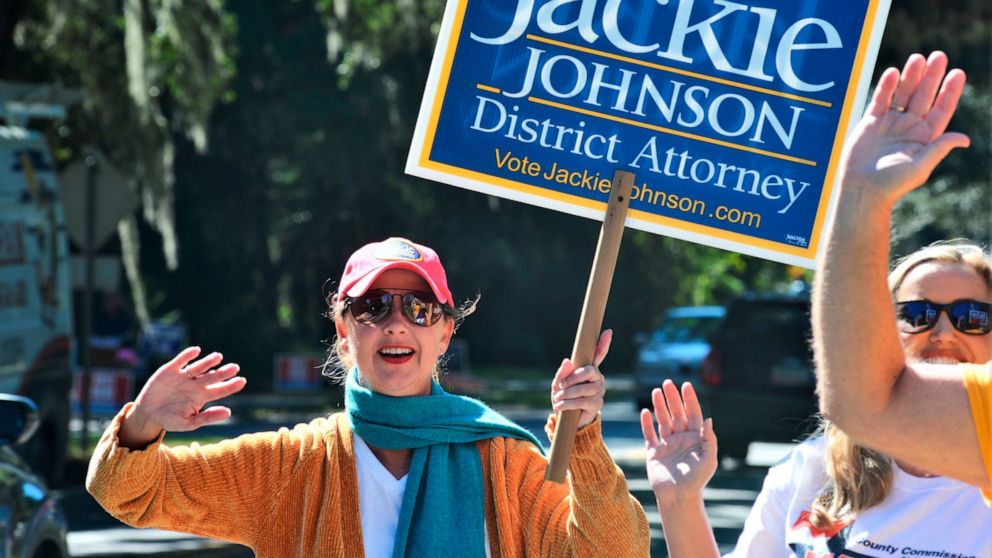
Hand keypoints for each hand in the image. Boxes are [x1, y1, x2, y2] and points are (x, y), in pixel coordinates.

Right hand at [120, 347, 245, 447]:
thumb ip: (207, 417)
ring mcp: (183, 376)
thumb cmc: (170, 420)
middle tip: (234, 368)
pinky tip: (196, 351)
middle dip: (223, 372)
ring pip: (198, 367)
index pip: (220, 390)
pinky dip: (187, 355)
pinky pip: (180, 361)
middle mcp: (195, 384)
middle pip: (212, 377)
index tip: (242, 381)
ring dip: (208, 362)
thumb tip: (229, 412)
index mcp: (201, 396)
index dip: (231, 386)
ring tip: (218, 357)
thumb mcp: (188, 423)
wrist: (148, 414)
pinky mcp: (170, 370)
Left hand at [551, 330, 610, 427]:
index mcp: (587, 369)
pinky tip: (560, 406)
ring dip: (569, 393)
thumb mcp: (558, 383)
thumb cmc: (562, 396)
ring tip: (558, 397)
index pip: (598, 354)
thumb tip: (567, 361)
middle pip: (590, 371)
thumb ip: (562, 373)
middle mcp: (597, 378)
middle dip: (574, 377)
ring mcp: (599, 390)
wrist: (564, 417)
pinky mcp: (597, 404)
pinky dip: (570, 403)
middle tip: (561, 385)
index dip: (603, 343)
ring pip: (586, 388)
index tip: (608, 332)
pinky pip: (585, 401)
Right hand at [640, 380, 716, 507]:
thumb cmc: (696, 481)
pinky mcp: (654, 453)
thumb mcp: (708, 460)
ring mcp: (667, 445)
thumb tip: (708, 419)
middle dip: (672, 398)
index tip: (686, 385)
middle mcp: (681, 439)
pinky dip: (646, 424)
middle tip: (667, 383)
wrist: (678, 498)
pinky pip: (649, 435)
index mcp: (695, 439)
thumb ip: (710, 440)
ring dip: (660, 406)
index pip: (693, 414)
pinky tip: (645, 412)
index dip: (690, 400)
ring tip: (655, 391)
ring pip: (663, 421)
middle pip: (677, 414)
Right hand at [840, 51, 968, 205]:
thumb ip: (939, 149)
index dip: (949, 91)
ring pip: (903, 94)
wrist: (861, 190)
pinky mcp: (871, 123)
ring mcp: (890, 123)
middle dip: (931, 76)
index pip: (941, 109)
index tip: (957, 73)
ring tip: (917, 58)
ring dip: (911, 76)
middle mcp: (909, 127)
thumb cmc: (892, 184)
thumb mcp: (920, 168)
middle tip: (939, 56)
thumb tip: (964, 139)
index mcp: (925, 137)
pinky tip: (893, 72)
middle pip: (923, 96)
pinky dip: (886, 86)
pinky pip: (880, 100)